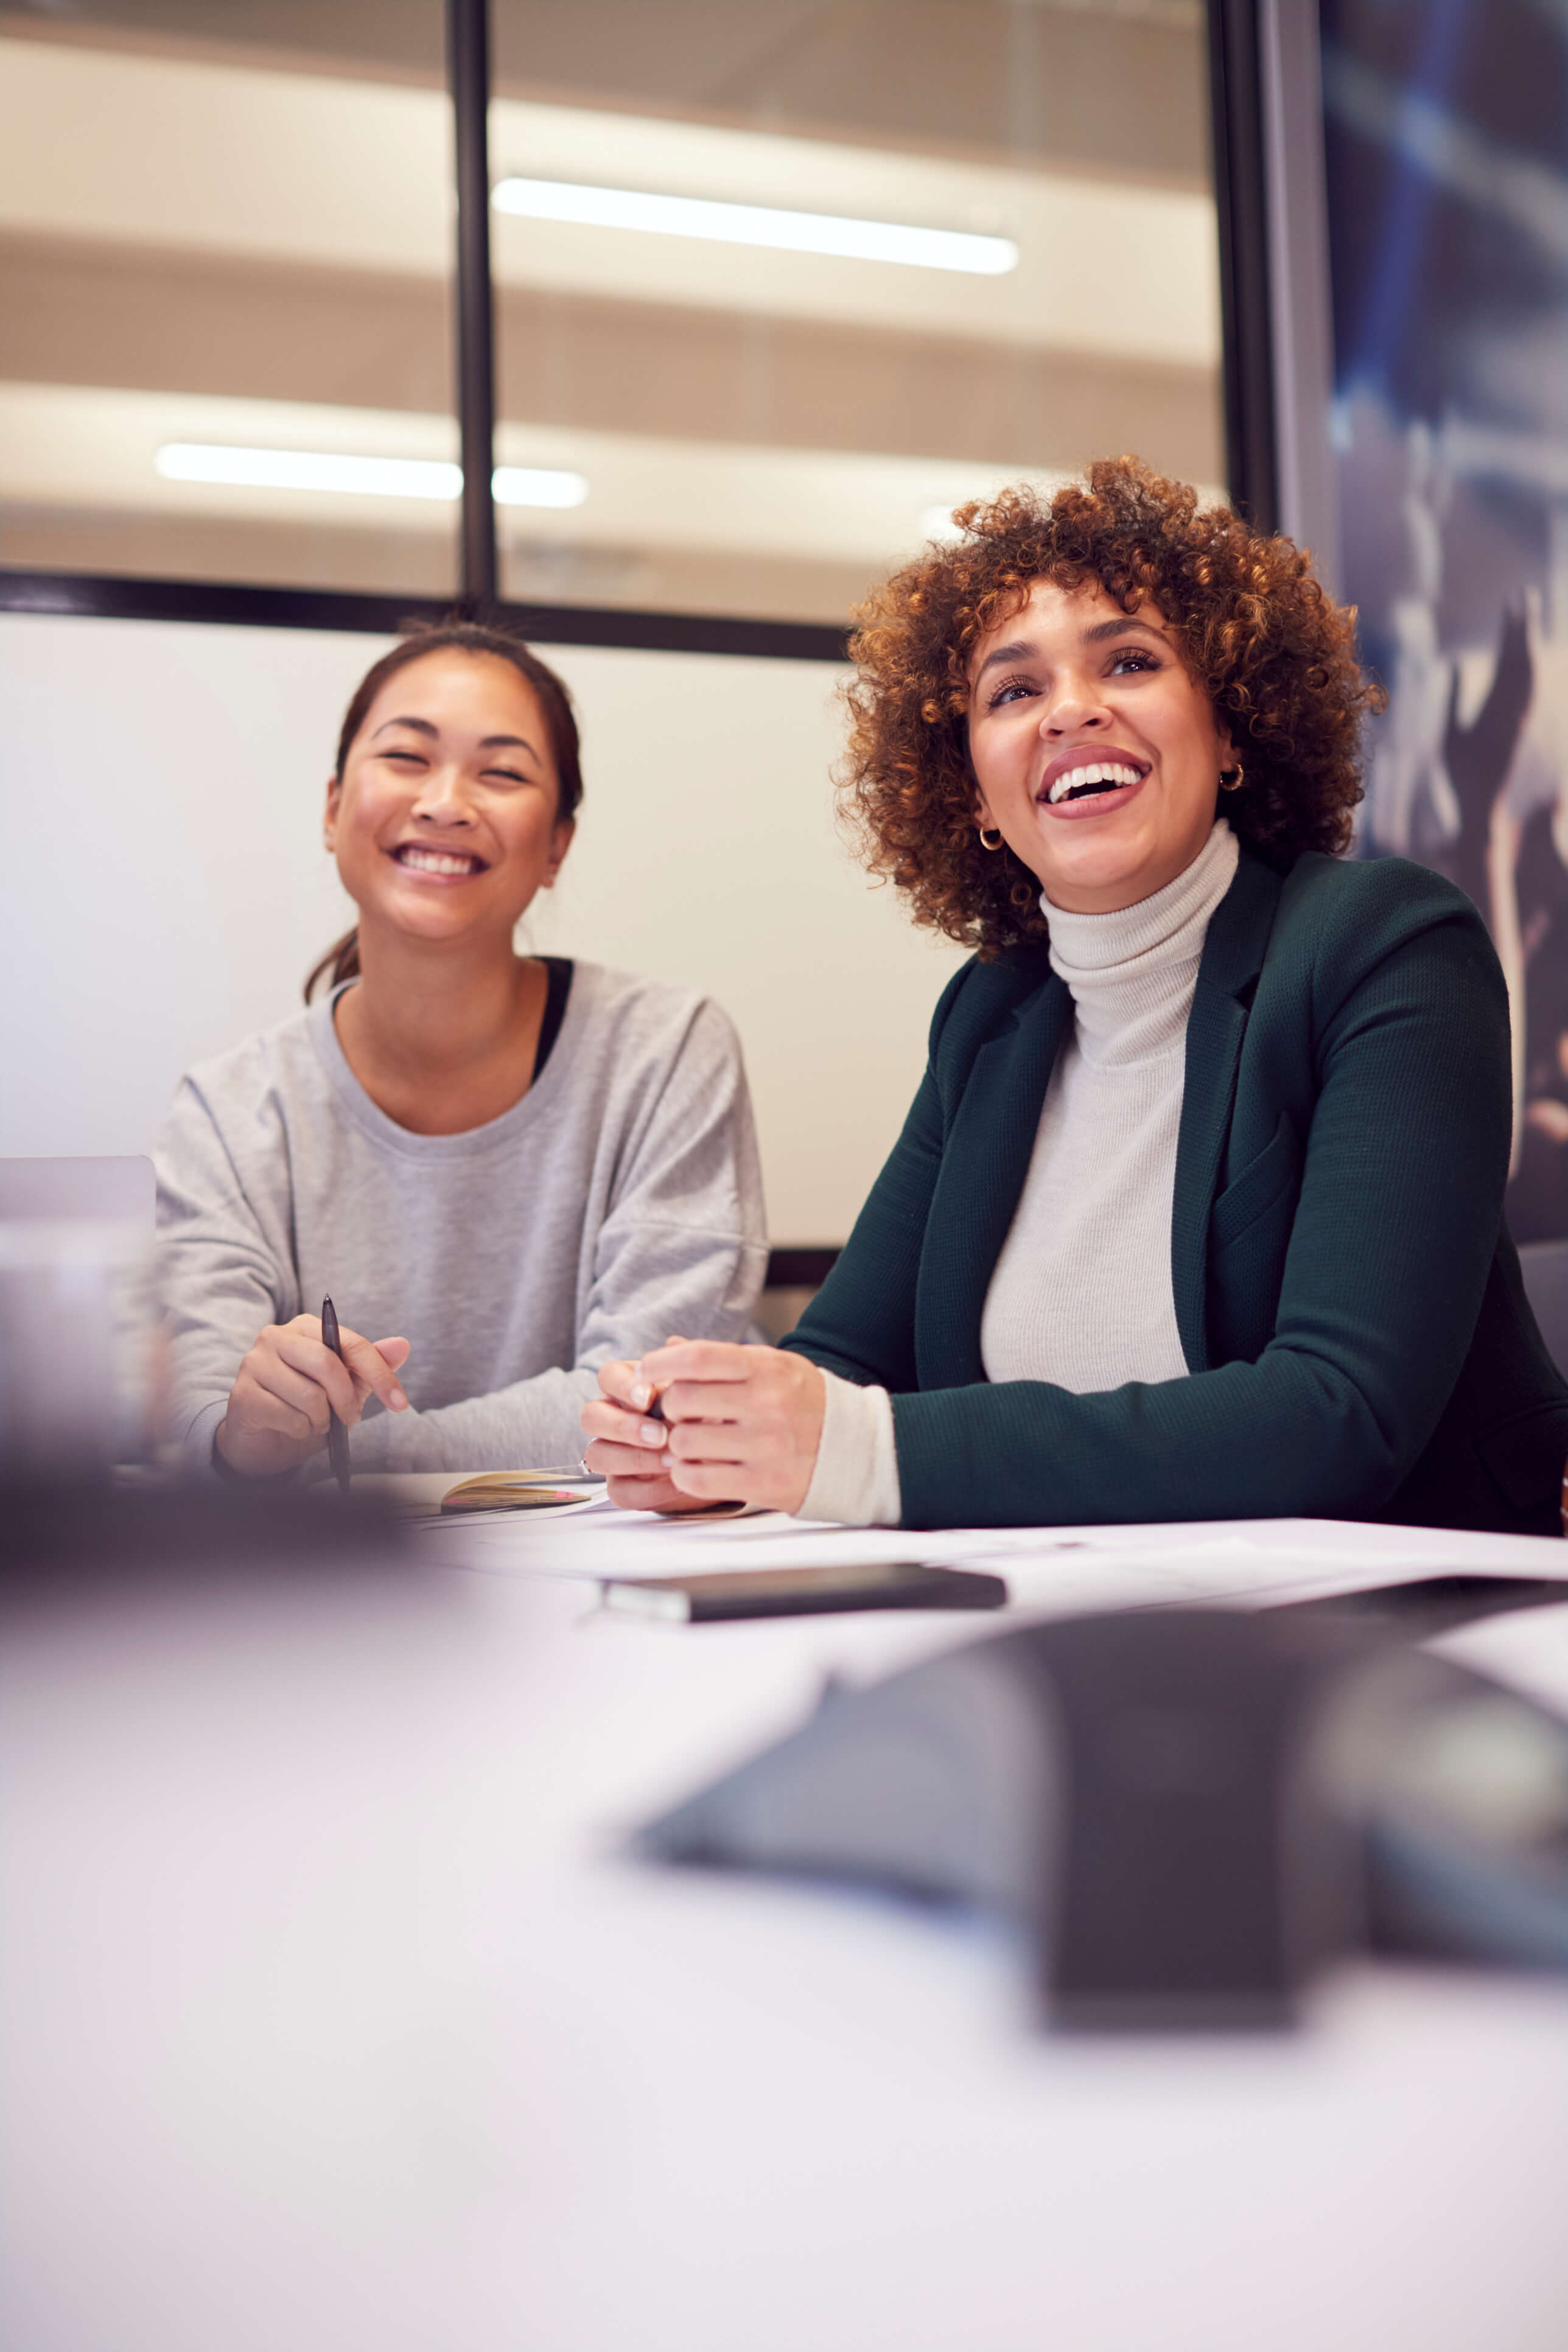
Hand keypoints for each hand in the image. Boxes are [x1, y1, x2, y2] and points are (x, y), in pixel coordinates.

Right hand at [216, 1314, 411, 1477]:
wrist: (263, 1438)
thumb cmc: (305, 1404)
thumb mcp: (345, 1386)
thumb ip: (370, 1366)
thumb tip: (402, 1345)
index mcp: (305, 1327)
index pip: (350, 1344)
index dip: (380, 1374)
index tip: (400, 1403)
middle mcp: (275, 1337)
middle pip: (327, 1364)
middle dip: (346, 1399)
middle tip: (348, 1418)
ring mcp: (254, 1363)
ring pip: (309, 1395)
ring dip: (320, 1419)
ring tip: (313, 1421)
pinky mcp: (242, 1394)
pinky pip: (289, 1416)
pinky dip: (300, 1430)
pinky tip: (292, 1427)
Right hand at [581, 1336, 718, 1512]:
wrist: (726, 1457)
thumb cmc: (708, 1414)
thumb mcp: (706, 1390)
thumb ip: (690, 1369)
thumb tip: (674, 1342)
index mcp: (628, 1387)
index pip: (607, 1376)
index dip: (622, 1386)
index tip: (648, 1397)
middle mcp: (613, 1417)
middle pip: (591, 1416)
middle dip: (623, 1426)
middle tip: (658, 1434)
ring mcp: (614, 1452)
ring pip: (596, 1454)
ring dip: (632, 1458)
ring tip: (671, 1460)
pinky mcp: (623, 1486)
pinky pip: (618, 1491)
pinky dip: (647, 1489)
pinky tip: (675, 1481)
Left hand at [585, 1339, 824, 1514]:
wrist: (860, 1449)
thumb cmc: (808, 1404)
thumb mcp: (776, 1367)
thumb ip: (724, 1358)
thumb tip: (671, 1346)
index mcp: (768, 1369)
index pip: (698, 1358)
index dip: (661, 1363)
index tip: (647, 1370)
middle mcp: (767, 1404)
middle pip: (682, 1401)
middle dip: (670, 1409)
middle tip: (679, 1415)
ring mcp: (765, 1446)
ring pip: (684, 1443)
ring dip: (676, 1446)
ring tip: (690, 1445)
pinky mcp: (763, 1484)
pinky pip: (697, 1479)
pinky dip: (686, 1475)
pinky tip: (697, 1468)